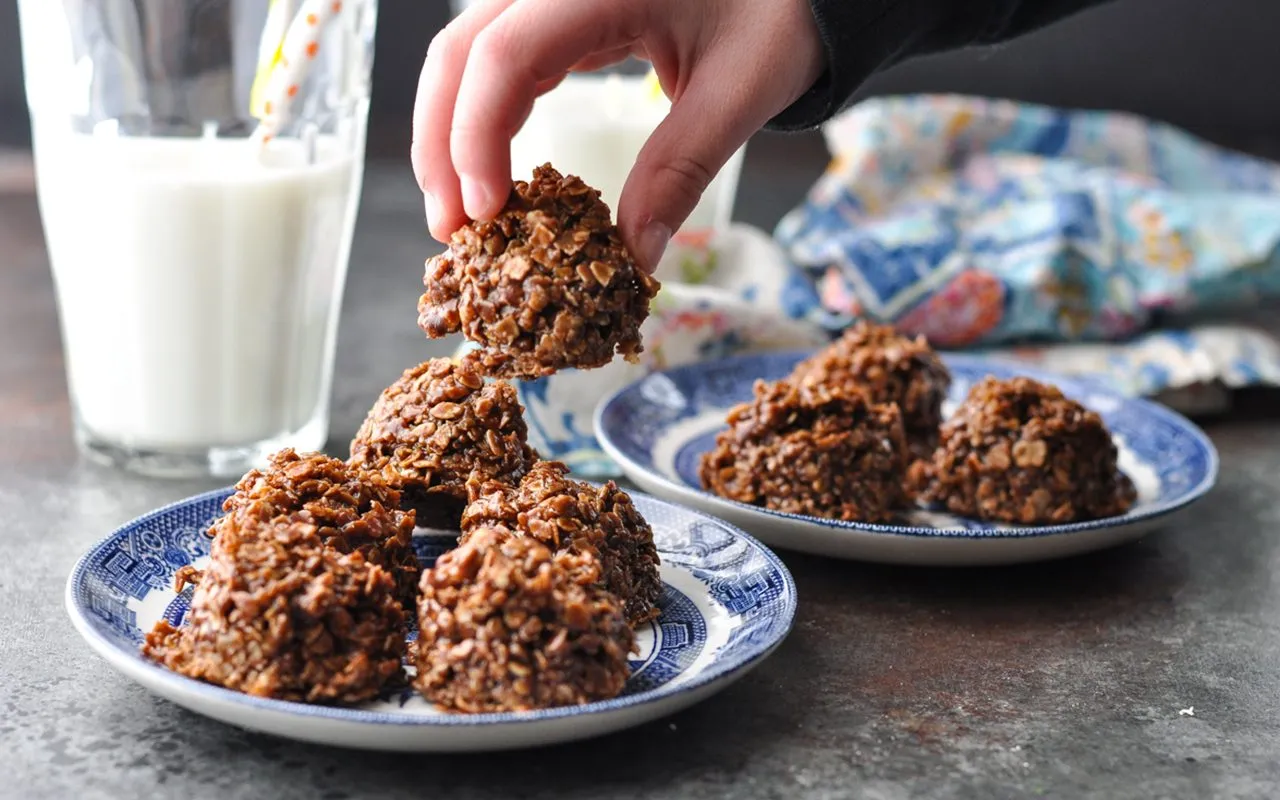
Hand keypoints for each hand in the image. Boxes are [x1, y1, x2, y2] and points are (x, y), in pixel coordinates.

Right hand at [411, 0, 824, 269]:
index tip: (487, 215)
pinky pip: (500, 60)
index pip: (503, 57)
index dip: (477, 137)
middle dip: (442, 145)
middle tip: (453, 230)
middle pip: (459, 54)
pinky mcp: (561, 10)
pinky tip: (492, 173)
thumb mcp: (741, 91)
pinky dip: (483, 118)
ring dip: (450, 134)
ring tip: (462, 215)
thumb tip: (634, 259)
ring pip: (466, 55)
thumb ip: (681, 170)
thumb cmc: (780, 11)